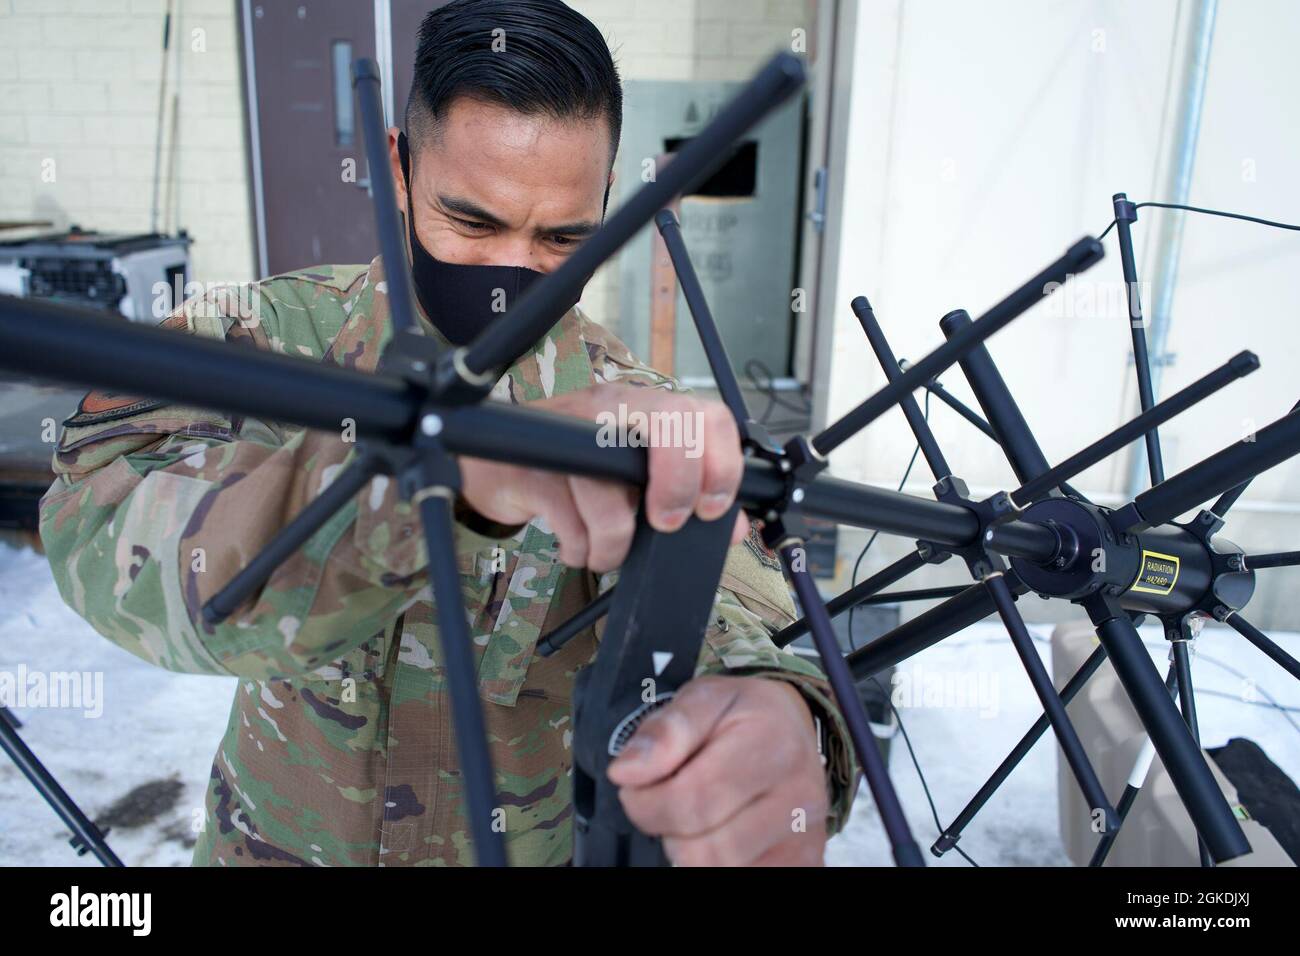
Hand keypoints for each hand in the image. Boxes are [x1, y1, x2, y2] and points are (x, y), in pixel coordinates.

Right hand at [458, 383, 748, 571]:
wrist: (493, 466)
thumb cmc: (571, 471)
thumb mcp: (631, 476)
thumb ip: (682, 492)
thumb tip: (733, 526)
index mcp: (644, 408)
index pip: (706, 415)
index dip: (721, 464)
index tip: (712, 509)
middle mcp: (611, 409)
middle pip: (671, 427)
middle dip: (677, 488)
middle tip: (666, 523)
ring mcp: (569, 436)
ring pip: (614, 504)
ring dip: (612, 546)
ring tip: (603, 546)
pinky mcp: (535, 471)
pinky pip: (575, 527)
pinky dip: (581, 550)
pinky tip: (576, 542)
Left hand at [608, 675, 829, 865]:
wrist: (793, 727)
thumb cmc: (743, 714)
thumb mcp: (701, 698)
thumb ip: (663, 731)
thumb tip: (626, 771)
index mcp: (771, 742)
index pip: (692, 800)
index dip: (645, 804)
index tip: (634, 790)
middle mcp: (798, 794)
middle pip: (704, 848)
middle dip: (668, 830)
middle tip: (669, 802)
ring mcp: (805, 835)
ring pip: (720, 870)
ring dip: (693, 850)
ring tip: (697, 817)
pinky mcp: (805, 861)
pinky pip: (747, 879)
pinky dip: (719, 862)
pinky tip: (721, 833)